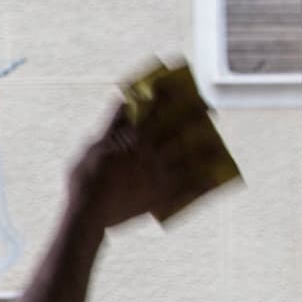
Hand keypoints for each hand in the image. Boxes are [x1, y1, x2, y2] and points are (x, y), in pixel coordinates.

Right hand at [65, 93, 214, 230]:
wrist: (88, 213)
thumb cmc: (85, 179)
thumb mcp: (94, 146)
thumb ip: (112, 125)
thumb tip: (124, 102)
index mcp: (134, 139)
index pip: (156, 112)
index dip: (169, 98)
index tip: (181, 87)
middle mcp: (151, 155)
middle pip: (178, 132)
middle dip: (194, 119)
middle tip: (209, 109)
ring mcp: (159, 176)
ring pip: (188, 158)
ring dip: (204, 149)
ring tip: (216, 143)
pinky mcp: (161, 197)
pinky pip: (186, 189)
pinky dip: (201, 184)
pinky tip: (211, 179)